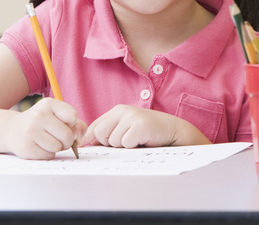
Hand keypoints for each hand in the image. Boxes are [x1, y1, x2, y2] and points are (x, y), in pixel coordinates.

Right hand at [3, 98, 85, 159]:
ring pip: (58, 147)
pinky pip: (48, 156)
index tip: (64, 124)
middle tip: (59, 138)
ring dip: (57, 148)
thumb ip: (76, 123)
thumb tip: (79, 137)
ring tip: (48, 141)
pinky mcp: (26, 147)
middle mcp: (38, 116)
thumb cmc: (42, 122)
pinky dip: (48, 154)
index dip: (72, 124)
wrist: (12, 130)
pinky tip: (40, 146)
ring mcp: (30, 132)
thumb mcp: (58, 115)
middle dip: (67, 140)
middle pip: (67, 135)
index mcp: (48, 104)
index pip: (73, 116)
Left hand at [81, 105, 210, 148]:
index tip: (87, 147)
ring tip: (137, 140)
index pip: (94, 126)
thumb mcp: (126, 128)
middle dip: (109, 143)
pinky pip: (125, 144)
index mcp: (117, 110)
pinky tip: (143, 141)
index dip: (90, 139)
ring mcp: (132, 117)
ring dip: (123, 146)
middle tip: (125, 142)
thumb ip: (108, 133)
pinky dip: (133, 147)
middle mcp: (123, 111)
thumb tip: (85, 143)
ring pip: (113, 141)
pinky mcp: (140, 125)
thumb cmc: (149, 132)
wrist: (173, 130)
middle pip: (100, 134)